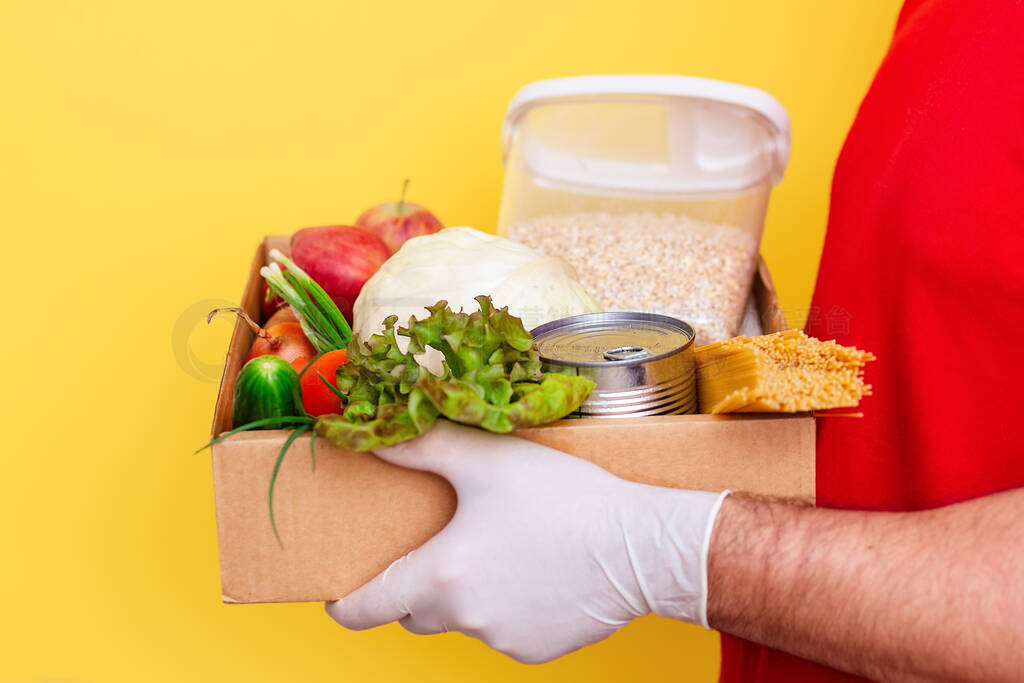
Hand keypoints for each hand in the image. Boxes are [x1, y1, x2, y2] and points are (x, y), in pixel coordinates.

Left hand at [325, 421, 728, 663]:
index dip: (346, 603)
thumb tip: (376, 435)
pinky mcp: (536, 652)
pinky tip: (535, 574)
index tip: (341, 596)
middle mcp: (464, 619)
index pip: (367, 609)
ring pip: (462, 622)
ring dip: (467, 596)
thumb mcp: (489, 460)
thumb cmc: (564, 499)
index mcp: (441, 577)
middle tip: (438, 548)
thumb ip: (426, 446)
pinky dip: (507, 610)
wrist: (639, 546)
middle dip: (415, 588)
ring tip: (501, 550)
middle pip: (414, 614)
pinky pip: (503, 632)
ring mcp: (501, 640)